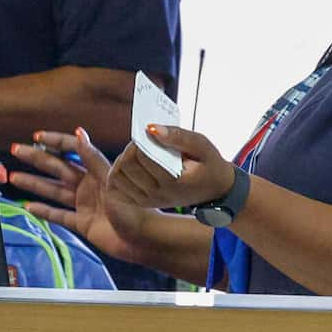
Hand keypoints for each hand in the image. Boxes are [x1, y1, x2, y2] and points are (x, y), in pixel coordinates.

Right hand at [0, 128, 167, 264]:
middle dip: (36, 159)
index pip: (72, 150)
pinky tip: (30, 207)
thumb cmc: (137, 207)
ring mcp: (85, 204)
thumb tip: (79, 133)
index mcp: (97, 170)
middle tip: (17, 150)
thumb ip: (94, 157)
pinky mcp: (83, 223)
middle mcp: (89, 185)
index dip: (55, 142)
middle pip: (58, 168)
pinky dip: (44, 212)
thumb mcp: (114, 177)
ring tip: (14, 177)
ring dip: (34, 184)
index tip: (37, 137)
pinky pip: (59, 215)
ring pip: (54, 191)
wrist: (144, 238)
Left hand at [107, 123, 235, 209]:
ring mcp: (147, 201)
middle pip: (126, 166)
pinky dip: (117, 176)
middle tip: (142, 142)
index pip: (142, 157)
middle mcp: (157, 194)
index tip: (149, 133)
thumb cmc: (208, 163)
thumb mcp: (201, 145)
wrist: (215, 190)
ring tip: (136, 154)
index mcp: (173, 181)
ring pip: (117, 178)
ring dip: (121, 161)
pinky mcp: (142, 203)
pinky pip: (116, 190)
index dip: (140, 140)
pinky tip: (130, 167)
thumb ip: (178, 136)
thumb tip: (150, 128)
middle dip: (130, 149)